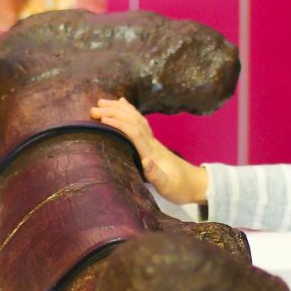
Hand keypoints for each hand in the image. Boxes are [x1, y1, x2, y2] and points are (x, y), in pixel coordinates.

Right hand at [90, 96, 207, 203]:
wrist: (196, 184)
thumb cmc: (181, 187)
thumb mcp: (169, 186)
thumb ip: (157, 175)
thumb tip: (145, 161)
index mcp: (152, 152)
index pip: (135, 132)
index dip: (119, 124)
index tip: (102, 119)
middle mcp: (152, 142)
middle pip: (132, 121)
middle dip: (113, 112)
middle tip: (93, 109)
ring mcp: (152, 141)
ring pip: (135, 118)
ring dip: (118, 109)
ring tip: (102, 102)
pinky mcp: (152, 143)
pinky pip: (139, 122)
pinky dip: (129, 111)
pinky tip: (122, 104)